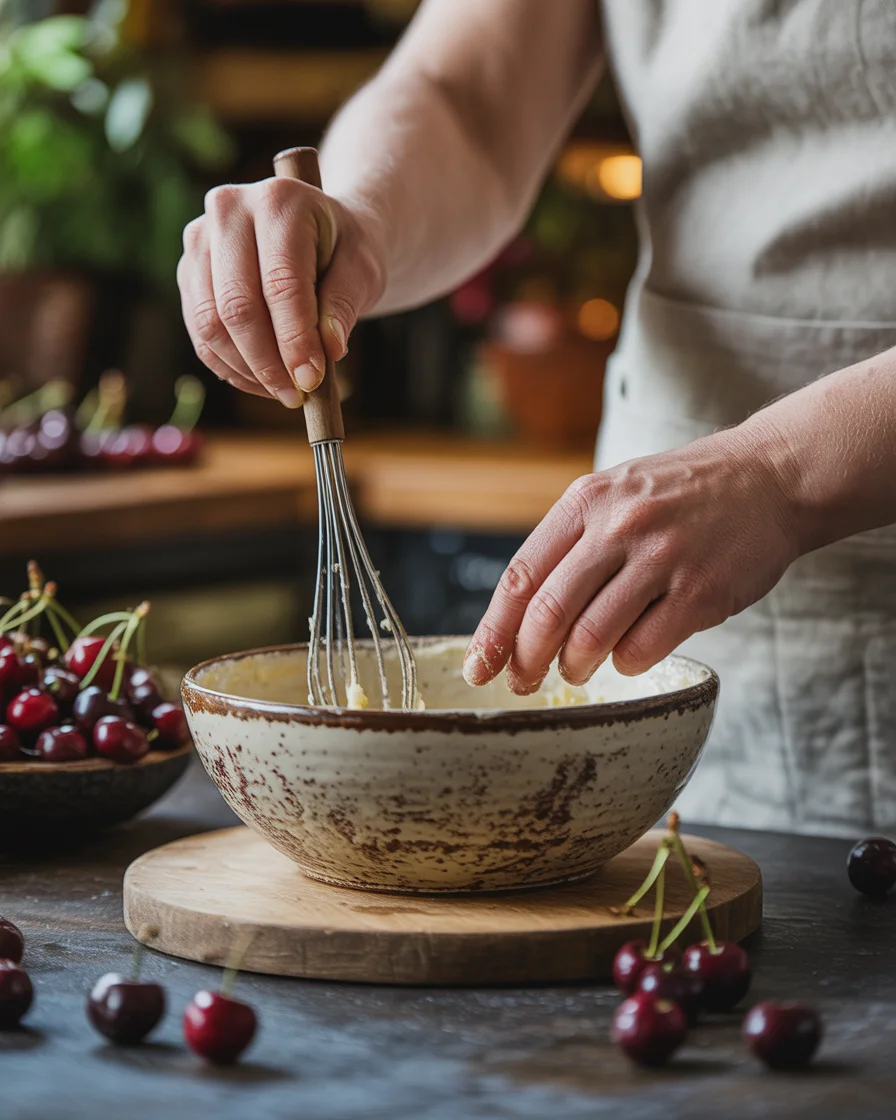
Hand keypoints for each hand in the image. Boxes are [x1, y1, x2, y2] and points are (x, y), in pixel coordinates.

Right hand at [177, 177, 385, 406]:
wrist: (319, 234)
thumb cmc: (344, 251)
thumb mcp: (362, 269)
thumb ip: (345, 305)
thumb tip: (328, 351)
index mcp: (279, 201)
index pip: (281, 284)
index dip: (294, 339)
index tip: (311, 380)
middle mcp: (229, 210)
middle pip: (236, 306)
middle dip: (267, 362)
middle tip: (296, 395)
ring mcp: (200, 239)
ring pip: (209, 324)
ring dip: (246, 370)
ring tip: (283, 391)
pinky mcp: (188, 270)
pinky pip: (199, 333)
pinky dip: (229, 366)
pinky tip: (261, 382)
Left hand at [463, 427, 798, 691]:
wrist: (770, 476)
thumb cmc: (682, 493)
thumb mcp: (616, 493)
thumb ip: (571, 543)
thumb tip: (519, 615)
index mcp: (587, 501)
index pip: (521, 576)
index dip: (494, 630)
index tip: (478, 666)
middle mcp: (619, 526)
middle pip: (548, 612)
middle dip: (525, 659)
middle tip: (522, 682)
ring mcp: (662, 559)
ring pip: (591, 637)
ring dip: (574, 667)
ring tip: (576, 670)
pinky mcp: (700, 592)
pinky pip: (643, 649)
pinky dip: (625, 664)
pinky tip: (627, 657)